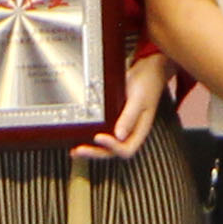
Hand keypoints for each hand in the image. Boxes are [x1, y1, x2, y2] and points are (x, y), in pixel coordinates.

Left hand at [83, 45, 171, 164]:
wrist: (148, 70)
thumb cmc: (147, 84)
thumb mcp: (138, 99)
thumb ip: (129, 117)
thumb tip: (119, 136)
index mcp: (139, 131)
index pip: (126, 149)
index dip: (112, 147)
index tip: (98, 137)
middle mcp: (129, 133)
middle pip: (112, 152)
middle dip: (95, 153)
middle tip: (78, 150)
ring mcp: (121, 127)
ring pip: (105, 146)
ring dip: (90, 149)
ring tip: (74, 150)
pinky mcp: (113, 120)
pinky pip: (102, 133)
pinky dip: (90, 138)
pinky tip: (78, 137)